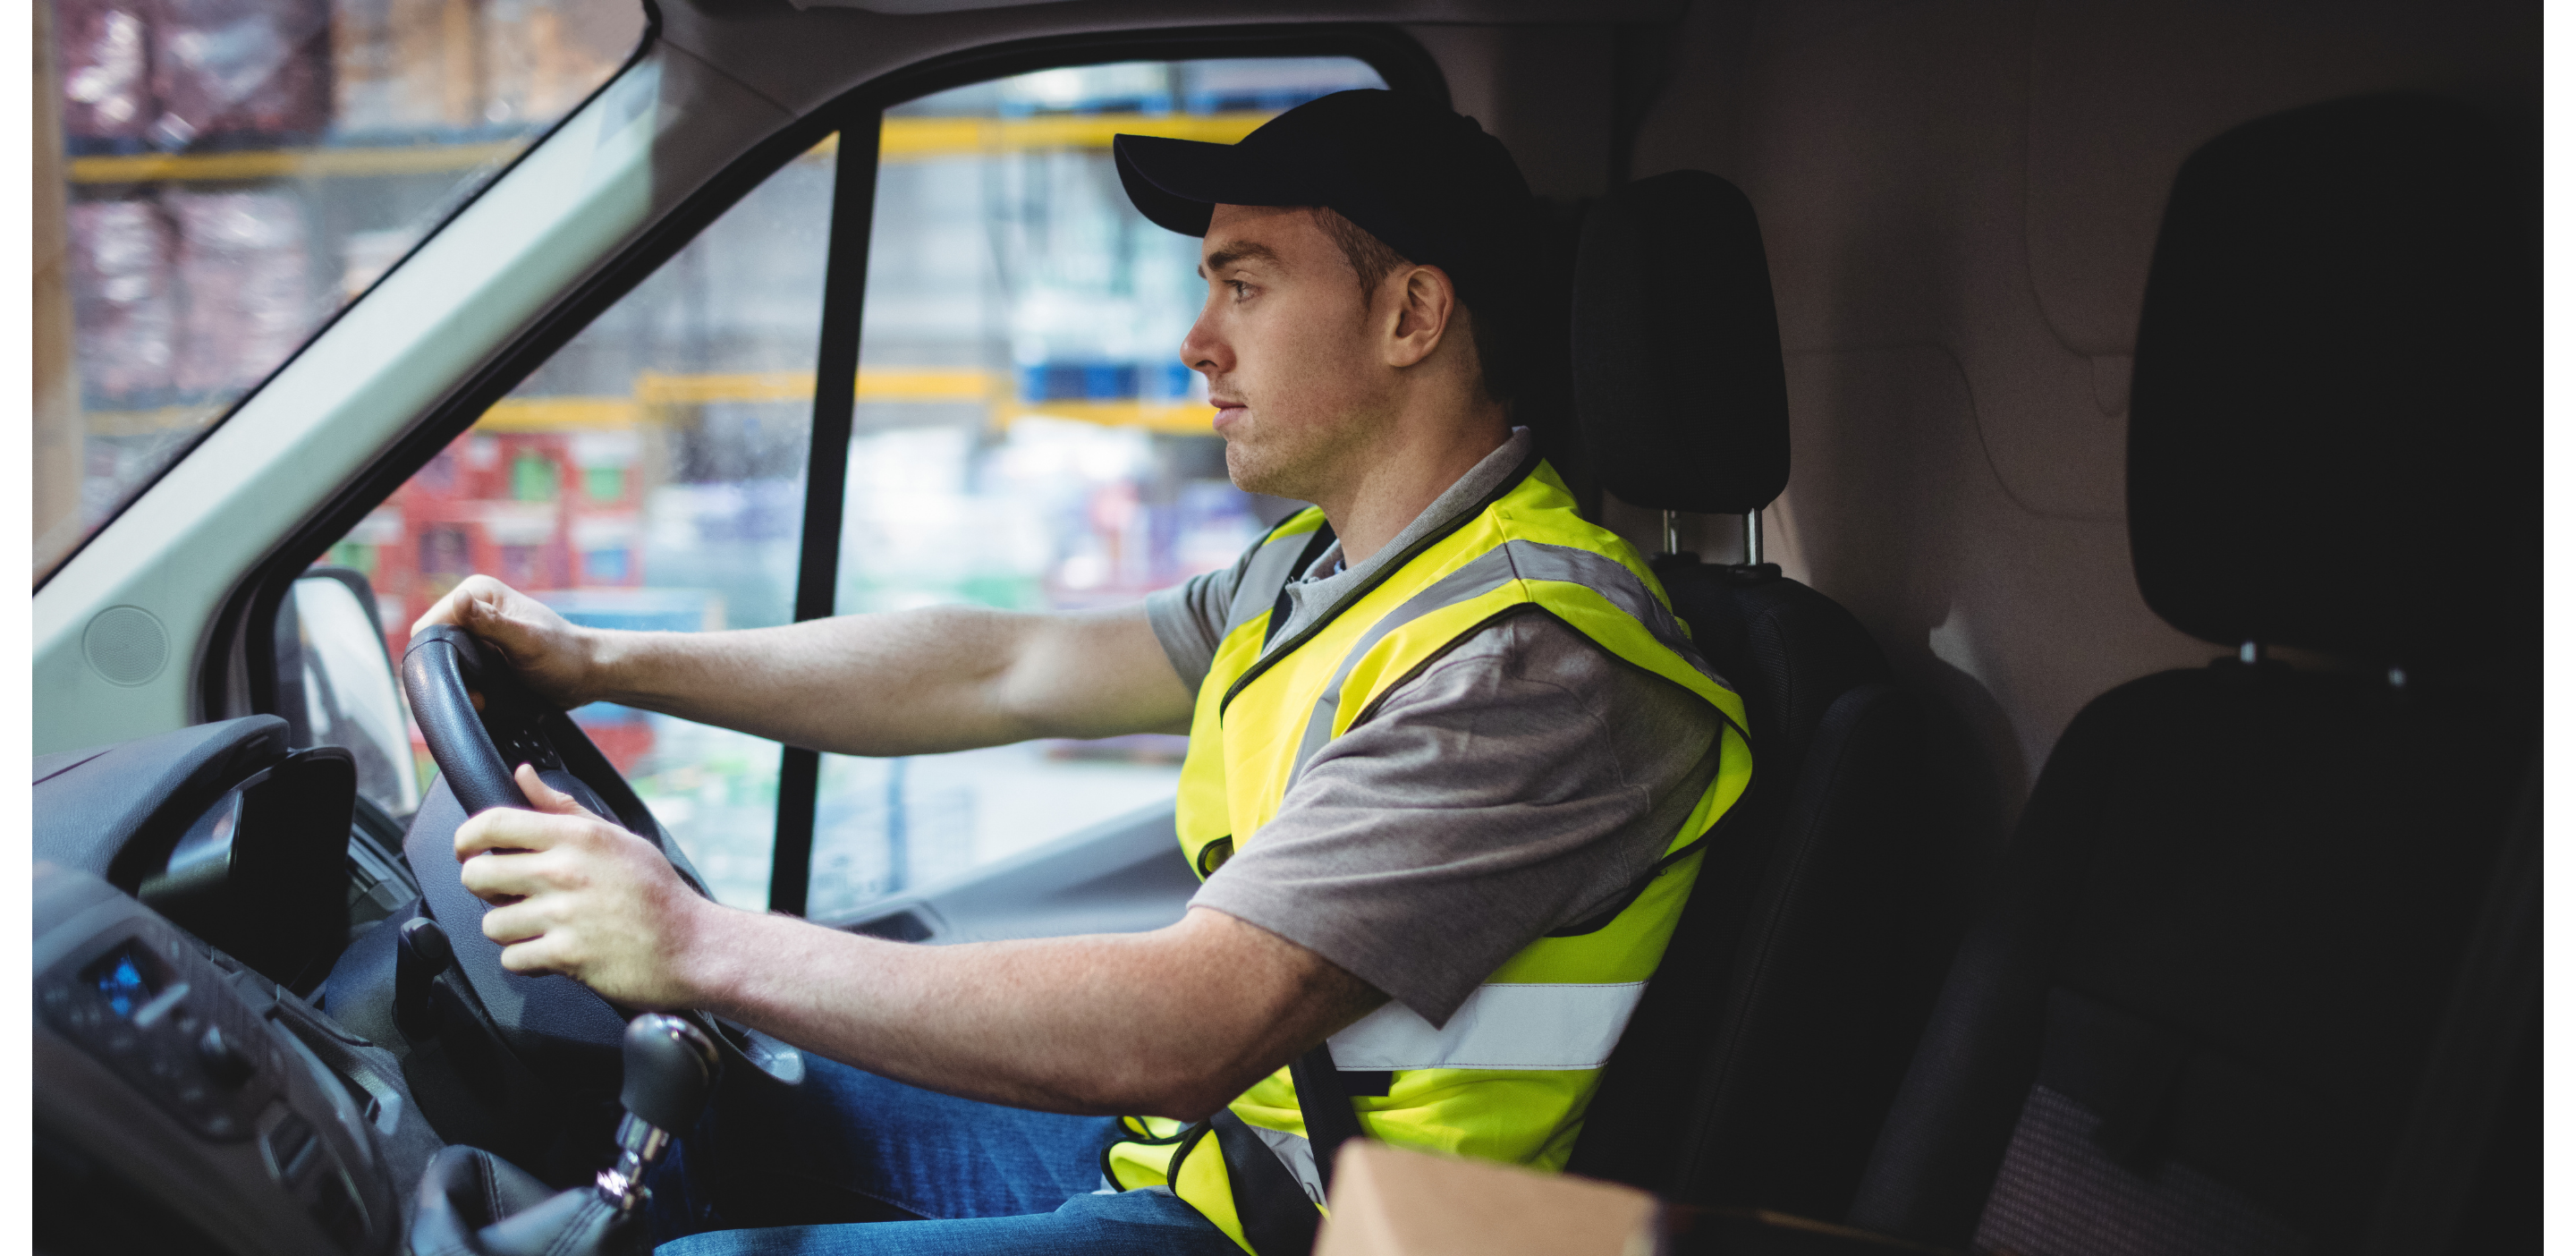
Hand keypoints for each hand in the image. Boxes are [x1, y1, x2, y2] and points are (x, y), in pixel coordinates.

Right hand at [413, 575, 600, 709]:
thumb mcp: (527, 641)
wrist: (585, 675)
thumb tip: (458, 600)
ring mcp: (475, 632)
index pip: (430, 623)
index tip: (463, 676)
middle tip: (478, 693)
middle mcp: (472, 608)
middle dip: (448, 671)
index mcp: (478, 592)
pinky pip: (458, 671)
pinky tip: (486, 698)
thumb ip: (491, 623)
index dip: (436, 653)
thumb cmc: (564, 655)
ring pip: (442, 662)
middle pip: (432, 644)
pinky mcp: (480, 653)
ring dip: (458, 683)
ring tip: (484, 697)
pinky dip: (467, 687)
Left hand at [456, 764, 715, 1008]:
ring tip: (536, 926)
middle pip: (478, 875)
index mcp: (577, 837)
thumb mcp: (616, 838)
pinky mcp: (566, 955)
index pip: (494, 823)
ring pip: (492, 924)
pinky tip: (549, 951)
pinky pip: (513, 959)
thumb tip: (524, 775)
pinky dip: (526, 961)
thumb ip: (563, 808)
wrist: (693, 946)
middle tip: (505, 893)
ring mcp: (565, 915)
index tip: (467, 849)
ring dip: (509, 929)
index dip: (466, 837)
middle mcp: (566, 872)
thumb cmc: (657, 893)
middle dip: (484, 888)